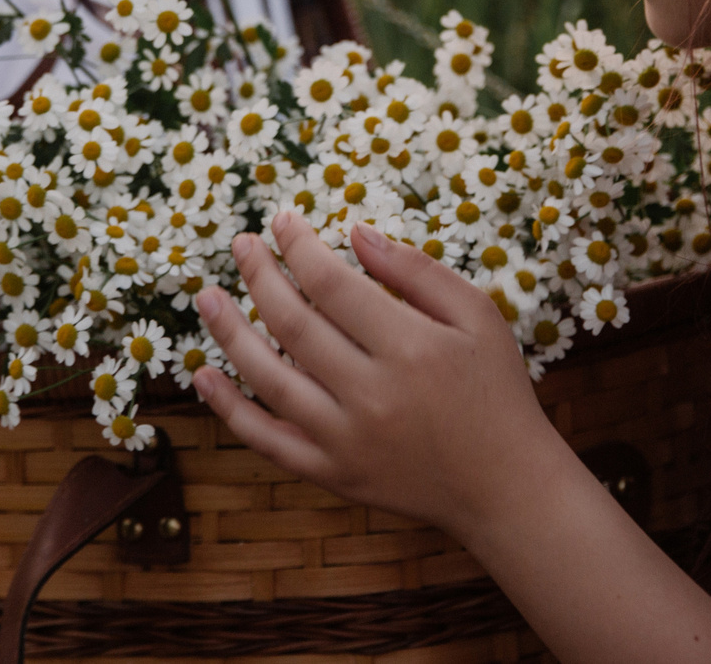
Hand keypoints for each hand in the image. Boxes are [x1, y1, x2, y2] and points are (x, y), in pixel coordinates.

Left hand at [192, 211, 570, 541]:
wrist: (507, 488)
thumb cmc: (496, 393)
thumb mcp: (479, 317)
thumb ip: (417, 271)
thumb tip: (354, 233)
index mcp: (411, 349)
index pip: (332, 285)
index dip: (298, 248)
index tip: (280, 222)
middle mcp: (372, 396)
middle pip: (293, 325)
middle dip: (260, 277)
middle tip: (242, 245)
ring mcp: (347, 440)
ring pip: (269, 379)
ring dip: (230, 333)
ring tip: (207, 296)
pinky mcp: (334, 473)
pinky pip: (268, 440)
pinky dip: (230, 410)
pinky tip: (204, 376)